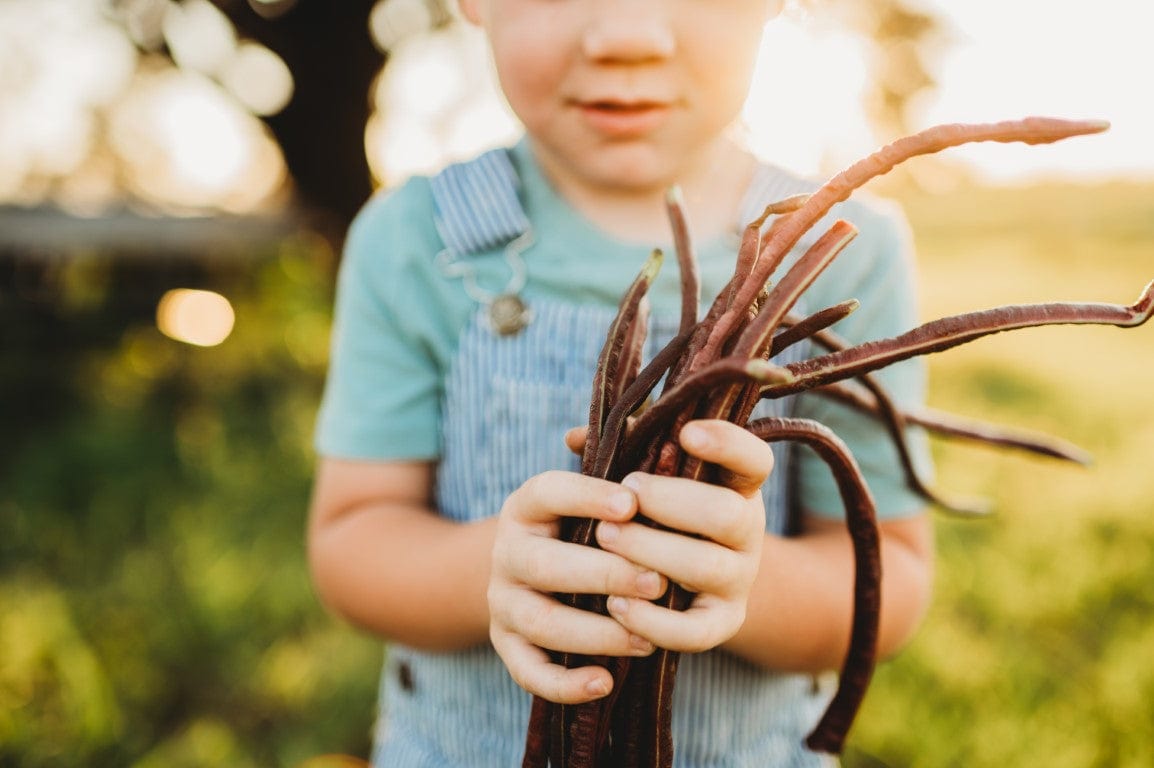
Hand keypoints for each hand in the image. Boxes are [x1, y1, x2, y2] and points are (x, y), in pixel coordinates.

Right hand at [488, 469, 666, 703]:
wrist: (535, 570)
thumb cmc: (583, 523)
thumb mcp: (593, 489)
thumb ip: (616, 456)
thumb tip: (640, 420)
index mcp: (526, 504)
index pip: (548, 491)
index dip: (586, 496)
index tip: (633, 503)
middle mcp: (507, 551)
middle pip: (544, 564)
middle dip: (603, 574)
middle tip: (657, 580)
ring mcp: (503, 601)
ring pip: (541, 621)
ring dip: (595, 632)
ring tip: (646, 637)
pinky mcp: (508, 646)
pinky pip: (529, 672)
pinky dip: (564, 684)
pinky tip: (606, 682)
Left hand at [596, 419, 771, 653]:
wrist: (684, 582)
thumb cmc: (656, 514)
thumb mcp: (649, 477)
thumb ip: (622, 450)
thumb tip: (576, 438)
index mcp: (737, 487)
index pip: (754, 460)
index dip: (728, 444)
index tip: (687, 433)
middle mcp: (748, 532)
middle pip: (728, 515)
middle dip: (672, 502)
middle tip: (628, 493)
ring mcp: (739, 580)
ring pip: (708, 567)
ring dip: (653, 550)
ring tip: (605, 536)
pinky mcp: (721, 624)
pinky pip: (695, 631)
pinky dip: (654, 621)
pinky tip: (615, 604)